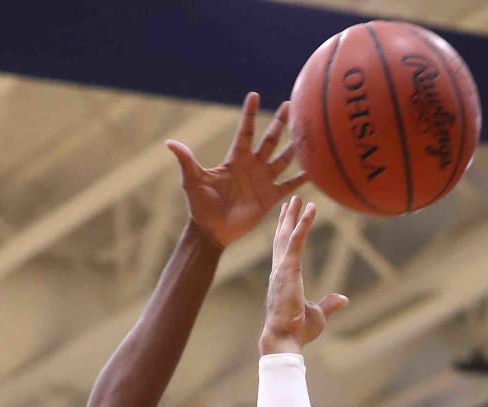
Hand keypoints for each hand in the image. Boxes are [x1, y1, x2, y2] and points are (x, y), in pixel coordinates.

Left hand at [167, 93, 305, 248]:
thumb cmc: (200, 206)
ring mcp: (263, 181)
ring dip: (295, 147)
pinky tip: (316, 169)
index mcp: (236, 159)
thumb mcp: (192, 180)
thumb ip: (186, 161)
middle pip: (270, 139)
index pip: (246, 131)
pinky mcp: (270, 198)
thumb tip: (170, 143)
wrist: (212, 231)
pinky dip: (302, 178)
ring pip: (283, 159)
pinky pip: (289, 186)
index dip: (250, 114)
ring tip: (309, 132)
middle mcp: (252, 166)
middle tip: (292, 104)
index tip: (255, 94)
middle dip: (280, 123)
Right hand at [259, 198, 347, 353]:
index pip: (283, 252)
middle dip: (285, 219)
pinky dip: (303, 224)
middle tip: (289, 202)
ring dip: (291, 216)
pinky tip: (309, 209)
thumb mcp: (318, 313)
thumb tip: (343, 298)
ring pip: (286, 235)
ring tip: (296, 199)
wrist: (284, 338)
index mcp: (283, 280)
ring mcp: (281, 269)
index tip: (287, 219)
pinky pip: (296, 241)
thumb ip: (329, 303)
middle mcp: (278, 272)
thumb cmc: (297, 330)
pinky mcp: (288, 269)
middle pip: (281, 239)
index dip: (285, 234)